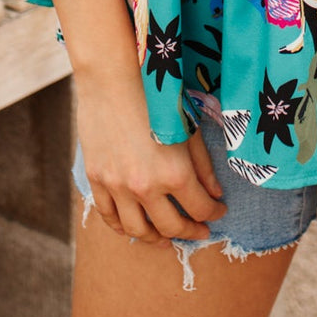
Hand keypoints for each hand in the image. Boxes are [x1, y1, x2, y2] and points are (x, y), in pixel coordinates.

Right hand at [75, 84, 227, 246]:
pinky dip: (123, 227)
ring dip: (156, 239)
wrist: (111, 77)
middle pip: (170, 226)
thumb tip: (214, 193)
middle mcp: (145, 187)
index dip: (213, 212)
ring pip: (137, 230)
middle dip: (190, 231)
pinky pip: (109, 216)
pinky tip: (135, 226)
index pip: (200, 208)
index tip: (219, 210)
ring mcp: (117, 186)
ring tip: (167, 238)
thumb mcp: (189, 127)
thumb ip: (203, 166)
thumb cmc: (156, 96)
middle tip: (199, 230)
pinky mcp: (97, 180)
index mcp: (174, 173)